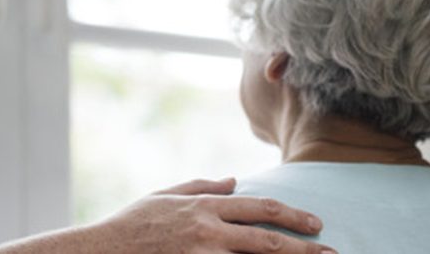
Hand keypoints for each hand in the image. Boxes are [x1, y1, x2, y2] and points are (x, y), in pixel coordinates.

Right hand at [99, 178, 335, 253]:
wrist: (99, 252)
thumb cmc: (130, 225)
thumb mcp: (164, 197)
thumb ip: (201, 187)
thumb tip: (233, 181)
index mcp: (204, 207)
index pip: (258, 207)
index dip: (291, 214)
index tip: (315, 224)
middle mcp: (206, 231)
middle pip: (266, 239)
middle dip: (303, 248)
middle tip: (331, 253)